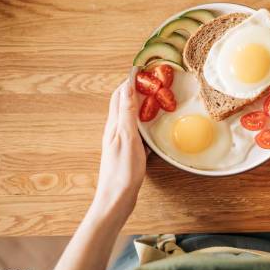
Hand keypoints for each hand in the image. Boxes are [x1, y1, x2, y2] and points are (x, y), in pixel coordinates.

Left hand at [92, 80, 146, 219]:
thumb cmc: (122, 171)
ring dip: (141, 106)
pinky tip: (154, 127)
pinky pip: (137, 131)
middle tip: (152, 81)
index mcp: (114, 125)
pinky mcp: (127, 152)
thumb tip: (127, 87)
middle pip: (123, 103)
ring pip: (130, 117)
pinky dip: (145, 124)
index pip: (120, 95)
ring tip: (156, 99)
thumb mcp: (127, 138)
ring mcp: (120, 142)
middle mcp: (115, 130)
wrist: (116, 200)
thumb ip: (127, 113)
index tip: (143, 70)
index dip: (130, 80)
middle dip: (136, 89)